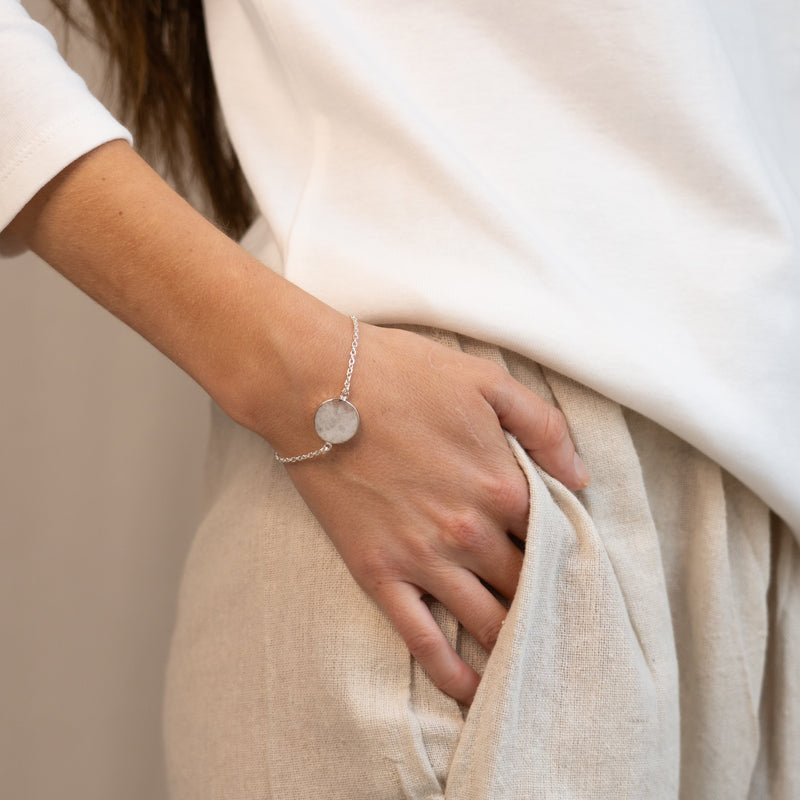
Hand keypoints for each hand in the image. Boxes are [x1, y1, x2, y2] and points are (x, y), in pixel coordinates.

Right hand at [283, 323, 588, 704]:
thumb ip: (544, 426)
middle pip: (528, 585)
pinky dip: (451, 670)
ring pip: (487, 621)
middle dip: (551, 605)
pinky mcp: (380, 572)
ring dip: (515, 647)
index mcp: (502, 484)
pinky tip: (472, 691)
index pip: (558, 537)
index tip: (579, 568)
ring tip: (536, 668)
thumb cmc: (401, 375)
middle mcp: (470, 532)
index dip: (572, 553)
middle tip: (567, 625)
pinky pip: (423, 638)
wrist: (314, 386)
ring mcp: (424, 558)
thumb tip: (580, 476)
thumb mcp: (486, 380)